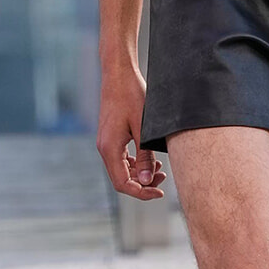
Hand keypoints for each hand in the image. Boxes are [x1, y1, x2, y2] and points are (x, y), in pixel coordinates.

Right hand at [97, 65, 166, 198]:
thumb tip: (146, 181)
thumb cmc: (132, 96)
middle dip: (143, 183)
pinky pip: (121, 159)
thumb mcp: (143, 129)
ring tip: (160, 168)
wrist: (119, 75)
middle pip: (122, 179)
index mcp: (110, 149)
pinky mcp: (110, 137)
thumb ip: (145, 157)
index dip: (142, 193)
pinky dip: (135, 163)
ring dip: (140, 174)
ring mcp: (106, 142)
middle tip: (164, 177)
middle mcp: (104, 148)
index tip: (160, 193)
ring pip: (122, 170)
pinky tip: (150, 159)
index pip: (123, 184)